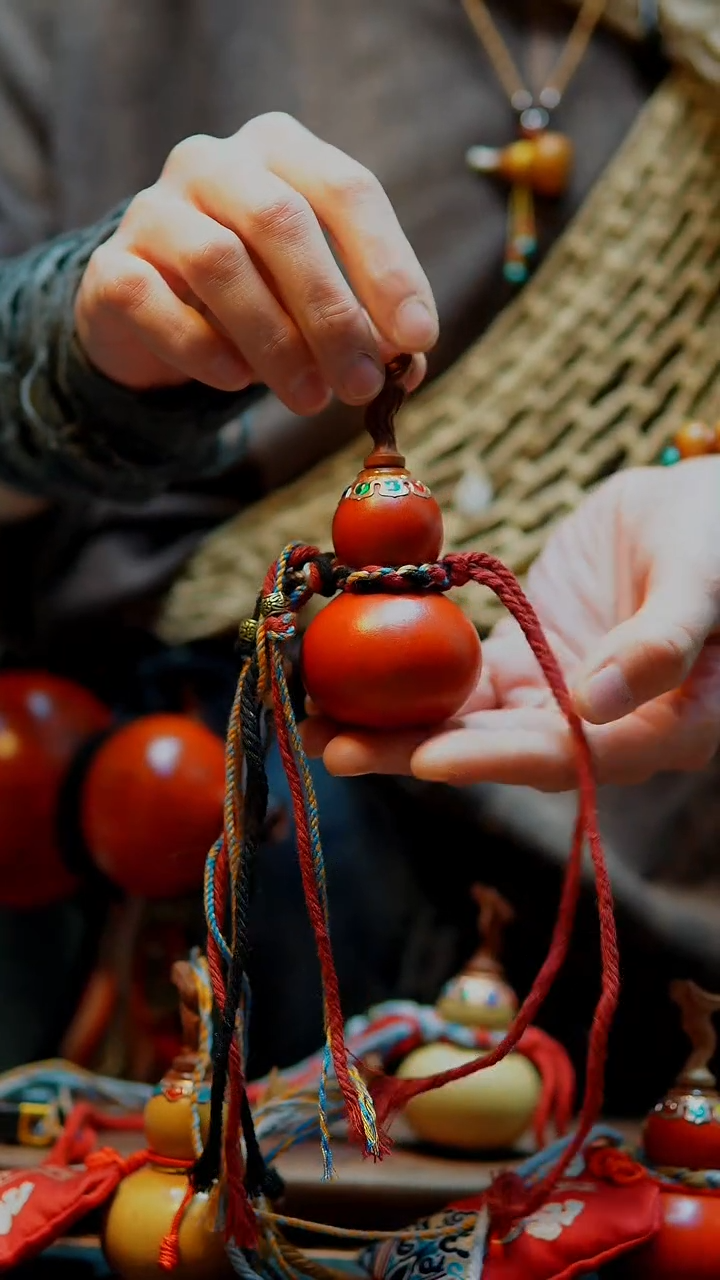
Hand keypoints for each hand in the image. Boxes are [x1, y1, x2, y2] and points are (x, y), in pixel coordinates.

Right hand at [75, 113, 436, 412]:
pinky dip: (203, 349)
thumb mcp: (317, 299)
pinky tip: (236, 382)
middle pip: (282, 222)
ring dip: (275, 341)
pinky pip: (155, 302)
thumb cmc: (256, 294)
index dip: (388, 266)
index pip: (347, 190)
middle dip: (331, 313)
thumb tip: (406, 369)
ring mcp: (154, 207)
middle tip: (360, 384)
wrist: (149, 308)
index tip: (418, 337)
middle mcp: (213, 161)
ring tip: (310, 398)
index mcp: (281, 150)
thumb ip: (365, 325)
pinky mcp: (111, 264)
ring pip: (219, 260)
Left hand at [304, 459, 719, 789]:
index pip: (569, 756)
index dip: (494, 762)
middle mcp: (602, 728)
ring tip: (316, 722)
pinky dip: (410, 678)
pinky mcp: (531, 660)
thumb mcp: (702, 581)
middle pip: (500, 751)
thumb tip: (590, 706)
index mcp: (662, 727)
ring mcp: (561, 695)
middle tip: (333, 748)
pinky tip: (351, 676)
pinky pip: (465, 678)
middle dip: (415, 752)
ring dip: (396, 724)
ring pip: (471, 721)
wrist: (706, 508)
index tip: (426, 759)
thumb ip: (659, 644)